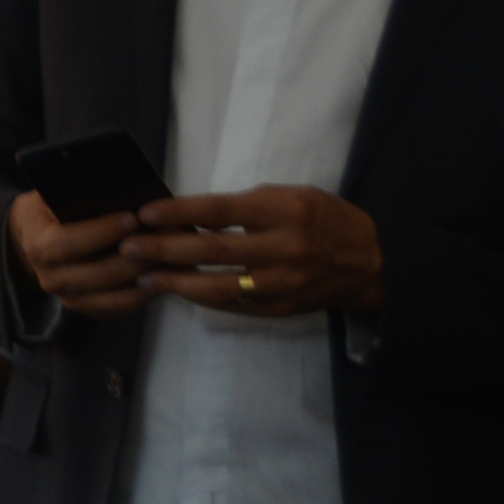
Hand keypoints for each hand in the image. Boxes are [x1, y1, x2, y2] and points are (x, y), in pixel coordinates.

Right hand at [8, 190, 153, 315]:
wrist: (36, 236)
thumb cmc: (50, 208)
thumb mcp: (52, 193)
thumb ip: (76, 193)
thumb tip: (115, 188)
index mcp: (38, 246)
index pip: (69, 243)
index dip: (102, 232)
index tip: (133, 218)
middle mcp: (50, 278)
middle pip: (99, 274)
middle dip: (134, 256)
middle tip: (163, 238)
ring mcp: (69, 298)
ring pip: (114, 295)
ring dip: (145, 276)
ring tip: (169, 256)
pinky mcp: (89, 309)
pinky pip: (121, 307)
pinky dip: (144, 292)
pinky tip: (162, 274)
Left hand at [124, 186, 383, 316]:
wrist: (373, 262)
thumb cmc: (324, 219)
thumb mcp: (289, 196)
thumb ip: (243, 205)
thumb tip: (189, 213)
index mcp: (284, 212)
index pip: (220, 211)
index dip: (179, 212)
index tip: (146, 213)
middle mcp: (283, 249)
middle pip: (214, 250)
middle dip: (166, 249)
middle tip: (129, 247)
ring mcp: (283, 284)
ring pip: (219, 286)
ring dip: (176, 282)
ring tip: (143, 276)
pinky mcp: (282, 308)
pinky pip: (234, 305)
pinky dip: (202, 298)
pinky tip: (178, 290)